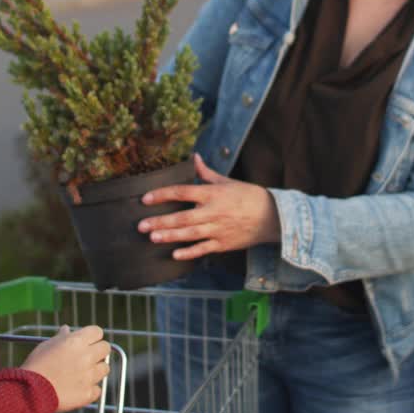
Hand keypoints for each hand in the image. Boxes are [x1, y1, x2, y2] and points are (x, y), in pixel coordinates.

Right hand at [21, 324, 110, 412]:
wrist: (29, 392)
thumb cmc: (36, 365)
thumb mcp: (46, 346)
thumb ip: (61, 337)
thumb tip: (67, 329)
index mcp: (76, 341)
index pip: (97, 332)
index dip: (92, 336)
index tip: (87, 342)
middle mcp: (86, 356)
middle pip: (106, 348)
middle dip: (98, 351)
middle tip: (87, 357)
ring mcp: (89, 376)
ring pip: (105, 369)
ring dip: (96, 370)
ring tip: (82, 374)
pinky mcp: (88, 394)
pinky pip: (97, 390)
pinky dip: (90, 390)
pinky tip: (78, 388)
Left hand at [137, 153, 279, 260]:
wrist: (272, 216)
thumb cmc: (248, 196)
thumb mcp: (227, 181)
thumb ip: (206, 172)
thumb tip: (194, 157)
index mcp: (213, 194)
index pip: (183, 192)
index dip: (163, 194)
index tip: (146, 198)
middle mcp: (213, 211)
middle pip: (182, 217)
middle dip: (161, 221)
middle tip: (141, 225)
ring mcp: (218, 229)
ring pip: (190, 234)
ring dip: (170, 236)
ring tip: (153, 237)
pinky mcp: (223, 243)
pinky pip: (203, 249)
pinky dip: (189, 252)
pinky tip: (175, 255)